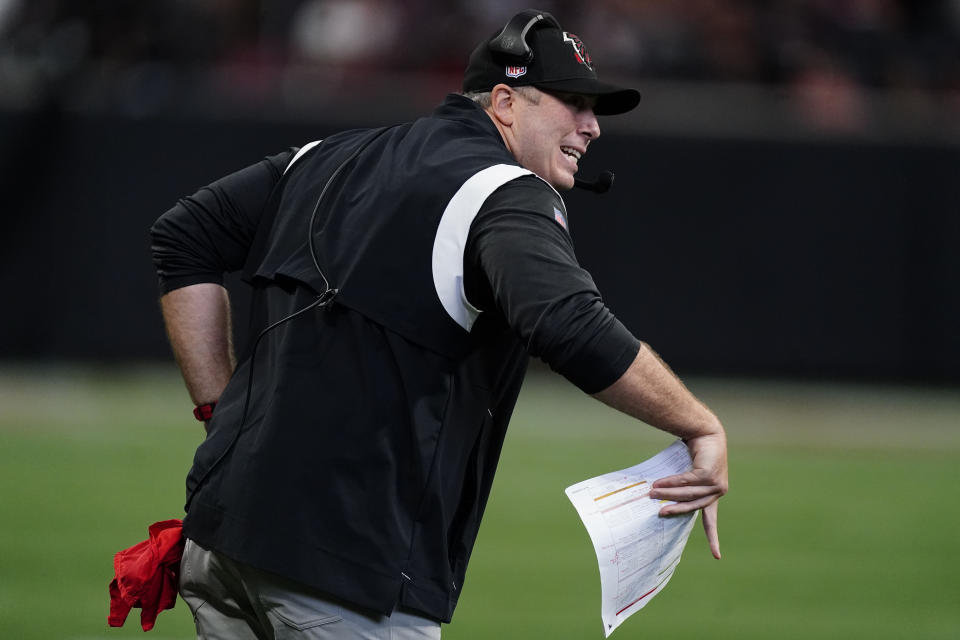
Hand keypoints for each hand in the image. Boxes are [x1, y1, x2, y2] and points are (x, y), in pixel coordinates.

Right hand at [649, 431, 727, 558]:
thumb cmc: (696, 451)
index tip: (717, 557)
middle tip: (658, 513)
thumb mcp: (689, 472)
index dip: (712, 537)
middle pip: (693, 506)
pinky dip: (672, 483)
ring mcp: (715, 483)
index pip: (710, 519)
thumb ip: (680, 486)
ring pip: (688, 493)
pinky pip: (687, 481)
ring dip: (668, 493)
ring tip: (651, 493)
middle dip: (675, 510)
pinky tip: (660, 482)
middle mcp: (717, 491)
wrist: (706, 431)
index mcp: (713, 494)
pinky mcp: (709, 474)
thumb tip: (657, 495)